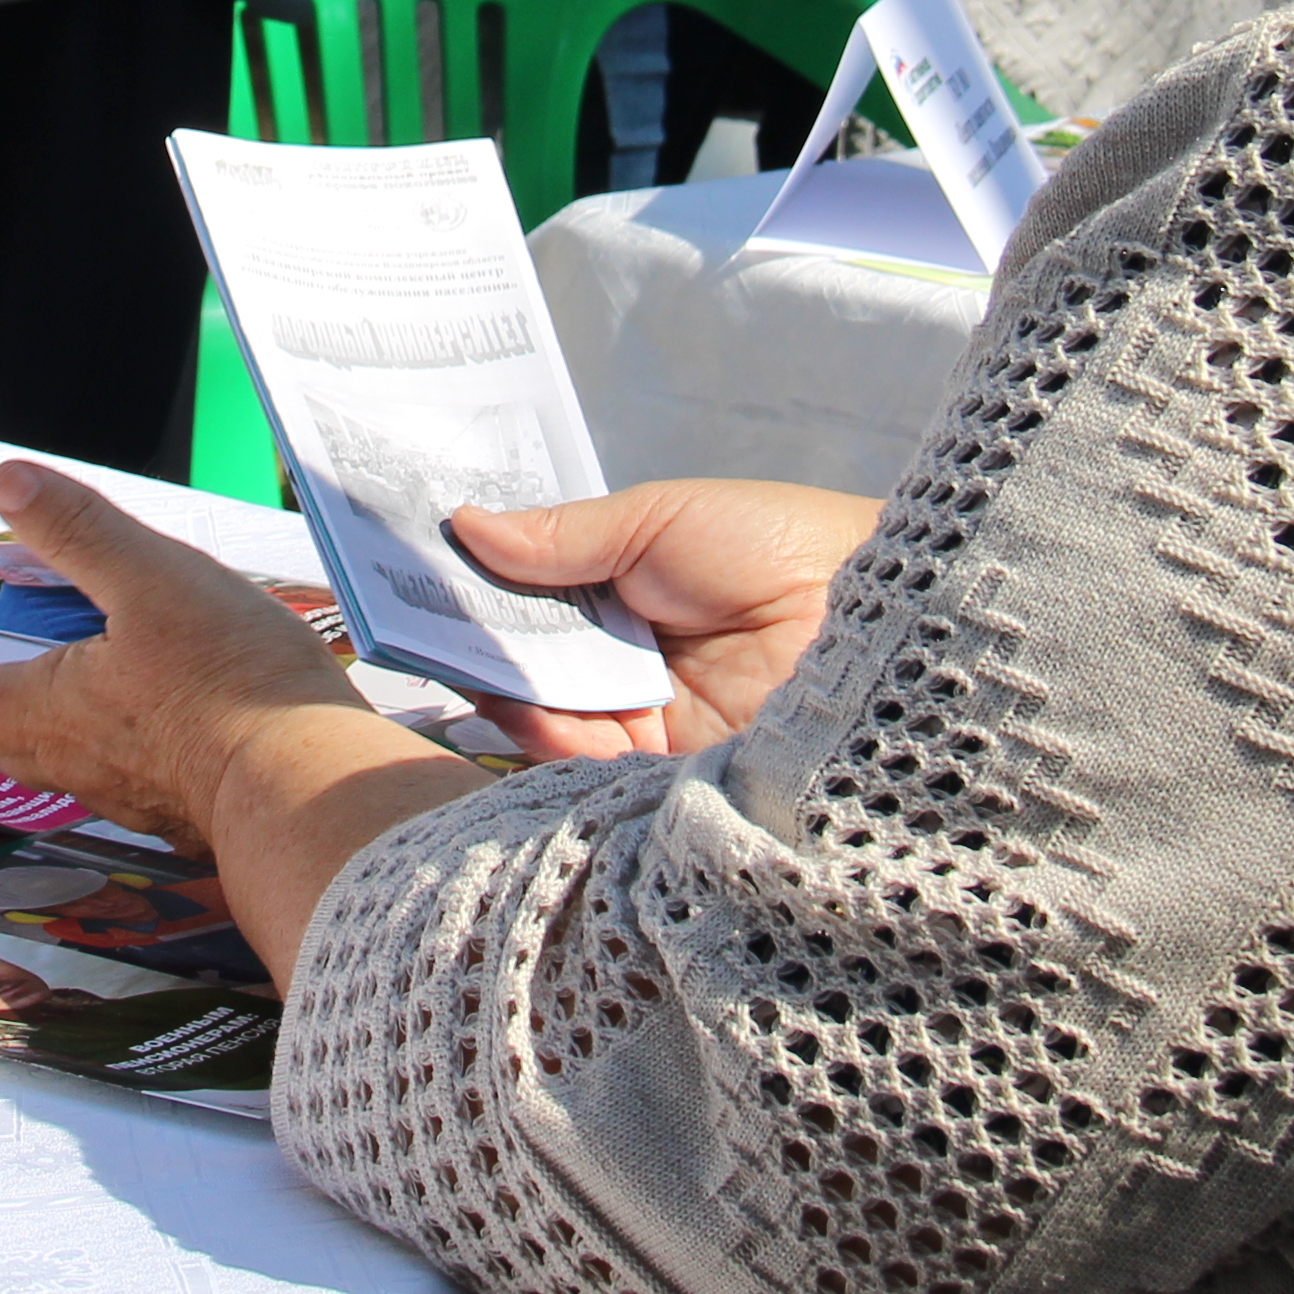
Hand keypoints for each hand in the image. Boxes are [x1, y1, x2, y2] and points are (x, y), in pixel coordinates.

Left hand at [0, 462, 367, 840]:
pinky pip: (126, 777)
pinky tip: (143, 732)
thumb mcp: (150, 579)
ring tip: (38, 704)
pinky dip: (110, 749)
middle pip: (0, 740)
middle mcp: (77, 764)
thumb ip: (79, 531)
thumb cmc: (226, 683)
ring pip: (62, 762)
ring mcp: (134, 795)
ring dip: (35, 733)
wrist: (313, 788)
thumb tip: (5, 479)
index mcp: (47, 710)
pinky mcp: (189, 809)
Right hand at [446, 479, 877, 758]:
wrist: (882, 616)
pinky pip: (584, 761)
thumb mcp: (661, 520)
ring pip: (544, 711)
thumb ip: (564, 536)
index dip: (477, 586)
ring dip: (498, 683)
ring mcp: (644, 719)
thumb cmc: (781, 545)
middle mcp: (630, 660)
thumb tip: (464, 523)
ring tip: (456, 651)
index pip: (534, 598)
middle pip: (529, 659)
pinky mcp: (661, 773)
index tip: (415, 568)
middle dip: (473, 637)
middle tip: (410, 613)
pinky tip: (513, 698)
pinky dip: (543, 734)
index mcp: (630, 592)